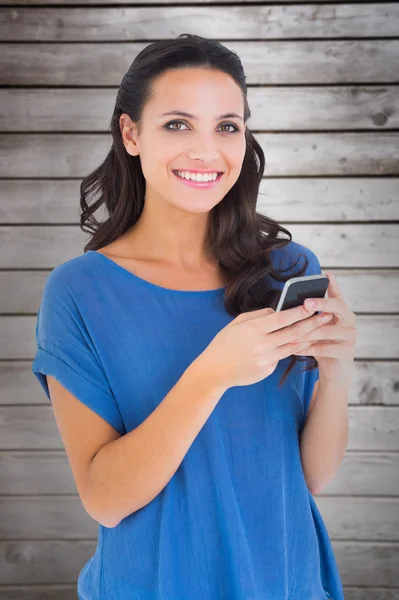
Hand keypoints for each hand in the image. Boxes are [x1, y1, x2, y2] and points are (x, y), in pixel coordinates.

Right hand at [196, 302, 326, 390]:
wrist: (214, 371)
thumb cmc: (224, 343)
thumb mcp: (237, 323)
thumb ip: (259, 315)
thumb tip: (278, 311)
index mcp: (254, 329)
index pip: (282, 317)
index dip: (299, 311)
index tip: (312, 303)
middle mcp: (262, 345)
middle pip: (294, 332)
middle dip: (313, 323)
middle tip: (327, 315)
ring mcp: (266, 359)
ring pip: (294, 346)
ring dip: (309, 337)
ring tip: (321, 329)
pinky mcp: (267, 370)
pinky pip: (282, 357)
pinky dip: (291, 349)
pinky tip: (300, 344)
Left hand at [292, 272, 356, 383]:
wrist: (334, 370)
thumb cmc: (321, 344)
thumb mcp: (316, 328)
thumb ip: (310, 317)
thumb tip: (290, 306)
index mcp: (342, 312)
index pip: (338, 295)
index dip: (333, 285)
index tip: (326, 274)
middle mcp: (350, 320)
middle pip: (338, 306)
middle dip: (321, 303)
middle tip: (306, 303)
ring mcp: (351, 336)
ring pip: (326, 330)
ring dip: (306, 332)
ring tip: (290, 334)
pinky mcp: (346, 352)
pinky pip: (324, 348)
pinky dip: (307, 348)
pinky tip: (294, 348)